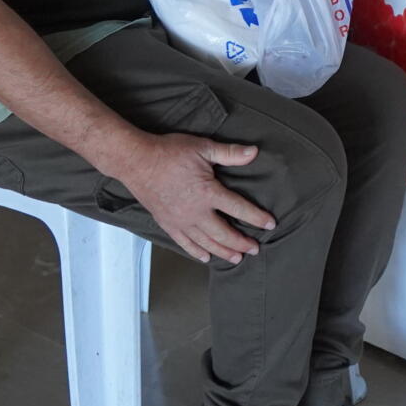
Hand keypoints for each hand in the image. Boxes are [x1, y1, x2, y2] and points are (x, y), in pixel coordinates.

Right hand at [111, 131, 275, 261]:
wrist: (136, 161)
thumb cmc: (168, 153)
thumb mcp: (202, 148)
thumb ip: (229, 153)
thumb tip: (254, 152)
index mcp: (208, 193)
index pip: (239, 209)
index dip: (257, 217)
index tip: (270, 224)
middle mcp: (196, 212)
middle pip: (224, 234)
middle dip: (242, 243)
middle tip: (255, 249)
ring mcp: (180, 221)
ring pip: (206, 243)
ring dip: (223, 252)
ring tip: (237, 258)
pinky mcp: (167, 224)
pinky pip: (185, 244)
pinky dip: (197, 252)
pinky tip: (206, 257)